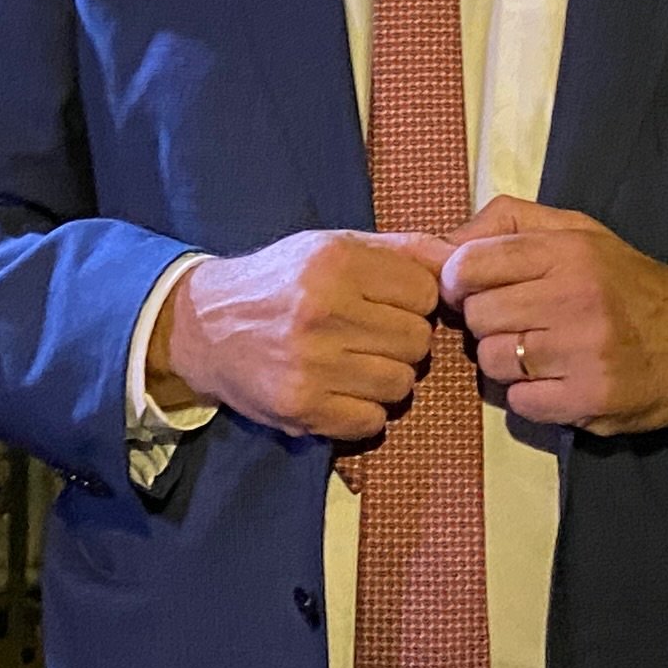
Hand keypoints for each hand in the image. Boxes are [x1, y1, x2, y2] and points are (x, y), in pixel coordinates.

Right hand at [151, 229, 453, 445]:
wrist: (203, 326)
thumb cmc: (280, 281)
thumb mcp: (333, 245)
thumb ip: (402, 249)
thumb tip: (463, 258)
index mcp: (336, 261)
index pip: (426, 293)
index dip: (413, 301)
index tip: (386, 304)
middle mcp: (323, 310)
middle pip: (418, 342)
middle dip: (402, 341)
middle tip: (367, 336)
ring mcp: (311, 363)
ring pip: (401, 384)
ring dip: (386, 378)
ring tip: (352, 363)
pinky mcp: (300, 408)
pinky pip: (372, 421)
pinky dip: (363, 411)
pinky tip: (338, 390)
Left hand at [439, 197, 667, 435]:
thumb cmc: (623, 282)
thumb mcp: (573, 232)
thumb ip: (500, 226)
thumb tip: (426, 246)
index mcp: (568, 250)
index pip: (468, 264)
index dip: (459, 280)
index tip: (475, 287)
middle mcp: (576, 297)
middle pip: (475, 316)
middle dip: (487, 320)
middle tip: (520, 320)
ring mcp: (585, 352)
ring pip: (492, 361)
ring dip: (506, 361)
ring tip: (540, 351)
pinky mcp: (591, 399)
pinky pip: (518, 403)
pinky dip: (529, 397)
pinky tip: (556, 380)